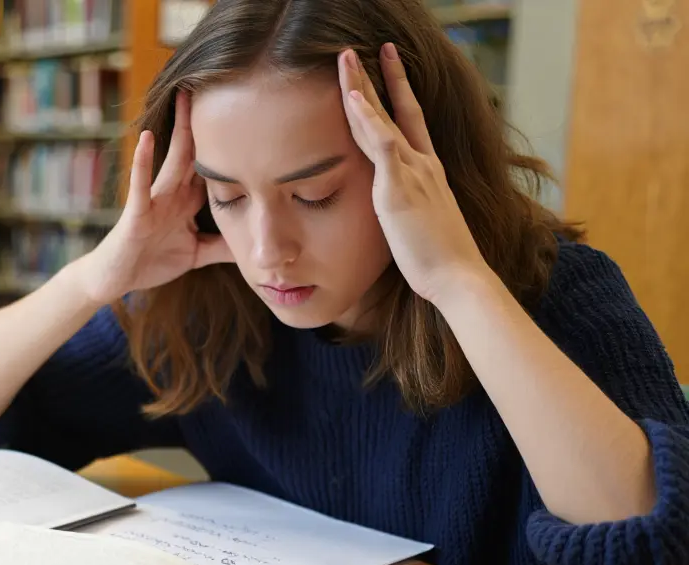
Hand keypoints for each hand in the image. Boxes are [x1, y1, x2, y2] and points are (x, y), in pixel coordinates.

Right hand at [82, 90, 234, 304]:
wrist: (114, 280)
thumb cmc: (149, 262)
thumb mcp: (195, 255)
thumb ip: (221, 247)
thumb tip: (254, 245)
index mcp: (187, 201)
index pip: (213, 168)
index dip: (231, 146)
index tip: (252, 120)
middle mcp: (172, 194)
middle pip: (195, 153)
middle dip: (208, 124)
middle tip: (223, 87)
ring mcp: (154, 200)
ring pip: (172, 161)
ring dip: (179, 129)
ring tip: (187, 97)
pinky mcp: (136, 213)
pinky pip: (140, 185)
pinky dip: (142, 161)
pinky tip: (147, 138)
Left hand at [338, 44, 497, 308]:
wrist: (457, 276)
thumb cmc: (440, 259)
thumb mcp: (423, 225)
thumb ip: (409, 209)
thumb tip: (400, 211)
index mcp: (429, 172)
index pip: (410, 123)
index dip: (398, 94)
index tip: (388, 69)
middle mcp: (422, 164)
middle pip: (397, 110)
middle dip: (380, 77)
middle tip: (364, 50)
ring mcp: (412, 172)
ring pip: (382, 120)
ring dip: (362, 88)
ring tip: (346, 60)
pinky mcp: (399, 188)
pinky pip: (381, 144)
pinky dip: (367, 119)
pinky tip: (353, 98)